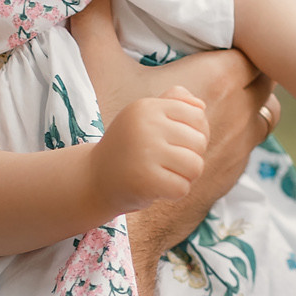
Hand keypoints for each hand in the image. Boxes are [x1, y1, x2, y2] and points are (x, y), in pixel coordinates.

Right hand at [91, 89, 207, 214]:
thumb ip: (173, 102)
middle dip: (190, 157)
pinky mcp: (145, 180)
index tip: (176, 144)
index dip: (196, 134)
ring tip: (164, 175)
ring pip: (196, 166)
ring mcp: (145, 152)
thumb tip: (200, 104)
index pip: (198, 116)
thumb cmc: (129, 148)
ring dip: (185, 176)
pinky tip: (157, 188)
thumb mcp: (145, 117)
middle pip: (199, 142)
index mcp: (147, 107)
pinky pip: (182, 188)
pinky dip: (174, 193)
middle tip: (166, 163)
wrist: (95, 179)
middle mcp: (145, 125)